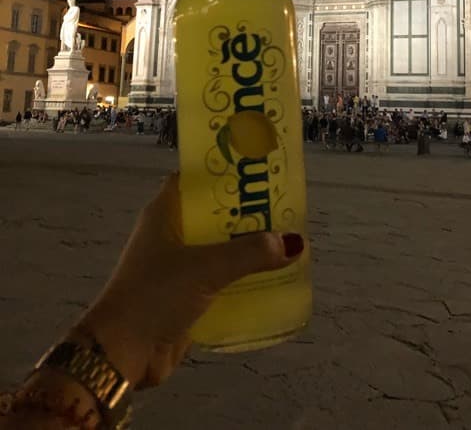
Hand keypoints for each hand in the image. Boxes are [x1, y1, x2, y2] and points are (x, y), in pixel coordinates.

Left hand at [71, 173, 302, 388]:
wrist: (123, 354)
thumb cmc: (155, 295)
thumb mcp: (206, 268)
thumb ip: (249, 254)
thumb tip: (293, 242)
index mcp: (165, 213)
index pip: (197, 179)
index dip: (226, 171)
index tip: (260, 168)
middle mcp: (172, 235)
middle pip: (216, 214)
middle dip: (248, 212)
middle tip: (286, 207)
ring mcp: (179, 267)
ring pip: (221, 248)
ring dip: (249, 248)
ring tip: (287, 242)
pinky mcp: (187, 296)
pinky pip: (222, 280)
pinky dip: (243, 279)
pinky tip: (272, 279)